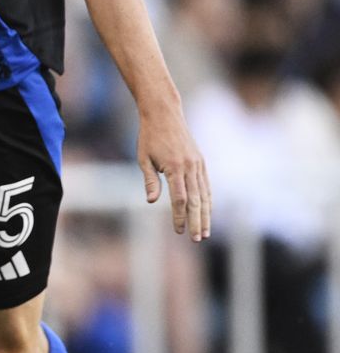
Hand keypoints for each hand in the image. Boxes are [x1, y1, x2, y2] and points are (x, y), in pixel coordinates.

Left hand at [139, 106, 210, 241]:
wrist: (164, 114)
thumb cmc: (149, 137)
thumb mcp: (143, 158)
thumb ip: (150, 180)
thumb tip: (151, 201)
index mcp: (175, 168)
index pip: (180, 199)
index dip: (180, 216)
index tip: (179, 231)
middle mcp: (190, 167)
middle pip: (196, 200)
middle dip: (197, 221)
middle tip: (196, 238)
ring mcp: (198, 164)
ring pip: (204, 194)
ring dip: (206, 214)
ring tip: (205, 232)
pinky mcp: (201, 162)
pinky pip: (206, 185)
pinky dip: (207, 200)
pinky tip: (207, 212)